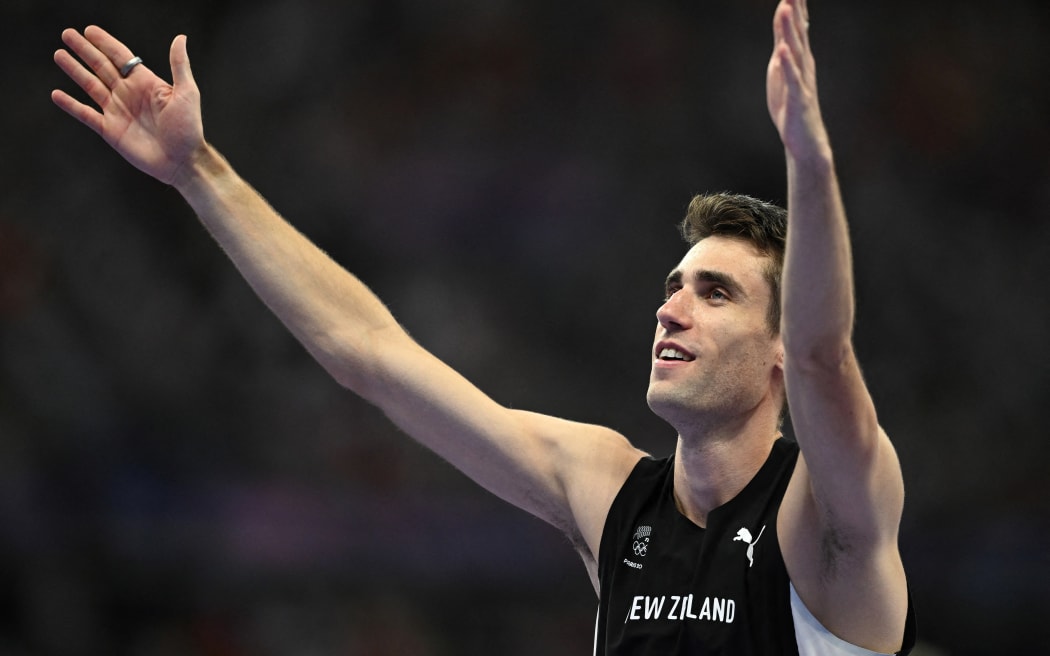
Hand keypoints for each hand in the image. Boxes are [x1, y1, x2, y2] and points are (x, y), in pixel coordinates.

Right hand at [52, 26, 203, 185]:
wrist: (182, 161)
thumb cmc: (189, 129)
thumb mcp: (187, 93)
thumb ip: (179, 65)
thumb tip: (180, 38)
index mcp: (145, 83)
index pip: (121, 57)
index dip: (105, 43)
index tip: (89, 30)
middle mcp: (129, 94)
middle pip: (101, 66)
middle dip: (84, 50)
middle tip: (67, 34)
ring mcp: (118, 111)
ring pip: (90, 86)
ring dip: (75, 70)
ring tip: (59, 55)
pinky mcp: (110, 130)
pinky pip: (86, 115)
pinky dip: (71, 105)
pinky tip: (57, 94)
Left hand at [766, 0, 829, 160]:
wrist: (806, 141)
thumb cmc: (793, 106)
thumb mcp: (783, 73)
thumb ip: (784, 49)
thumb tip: (785, 28)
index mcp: (799, 58)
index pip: (796, 26)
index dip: (795, 5)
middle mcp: (803, 65)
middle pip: (797, 32)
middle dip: (794, 9)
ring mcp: (801, 81)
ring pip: (795, 51)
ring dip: (790, 30)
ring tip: (786, 7)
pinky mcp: (796, 98)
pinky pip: (791, 79)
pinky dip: (786, 64)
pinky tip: (782, 50)